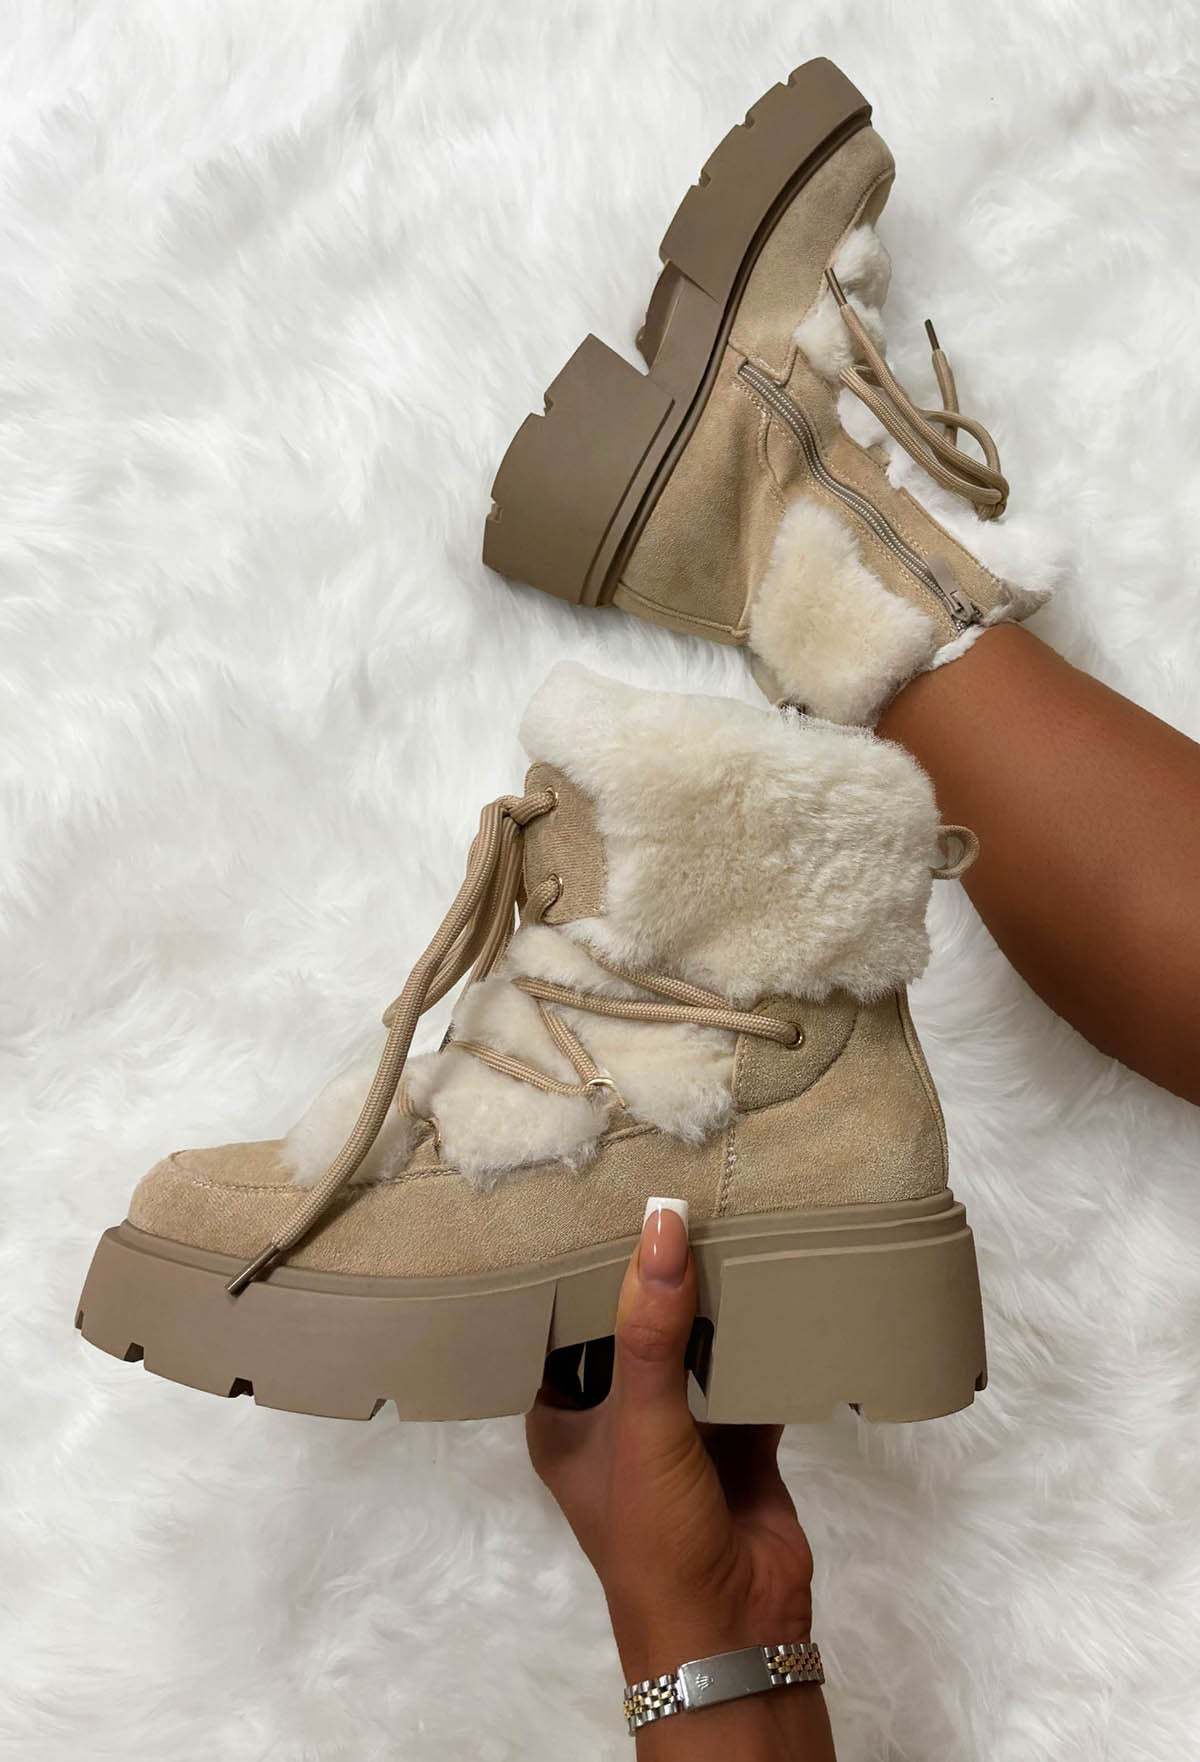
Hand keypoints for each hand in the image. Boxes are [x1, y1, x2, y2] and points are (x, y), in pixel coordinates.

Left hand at [527, 1200, 832, 1757]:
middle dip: (654, 1278)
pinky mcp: (739, 1440)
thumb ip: (651, 1326)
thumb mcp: (642, 1423)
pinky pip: (747, 1374)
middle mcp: (616, 1418)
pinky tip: (778, 1286)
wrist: (735, 1630)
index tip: (592, 1198)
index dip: (575, 1271)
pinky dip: (763, 1342)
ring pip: (693, 1349)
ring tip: (728, 1219)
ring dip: (712, 1304)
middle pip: (633, 1329)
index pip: (558, 1327)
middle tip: (675, 1194)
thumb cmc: (654, 1533)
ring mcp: (680, 1430)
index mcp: (563, 1417)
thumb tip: (662, 1222)